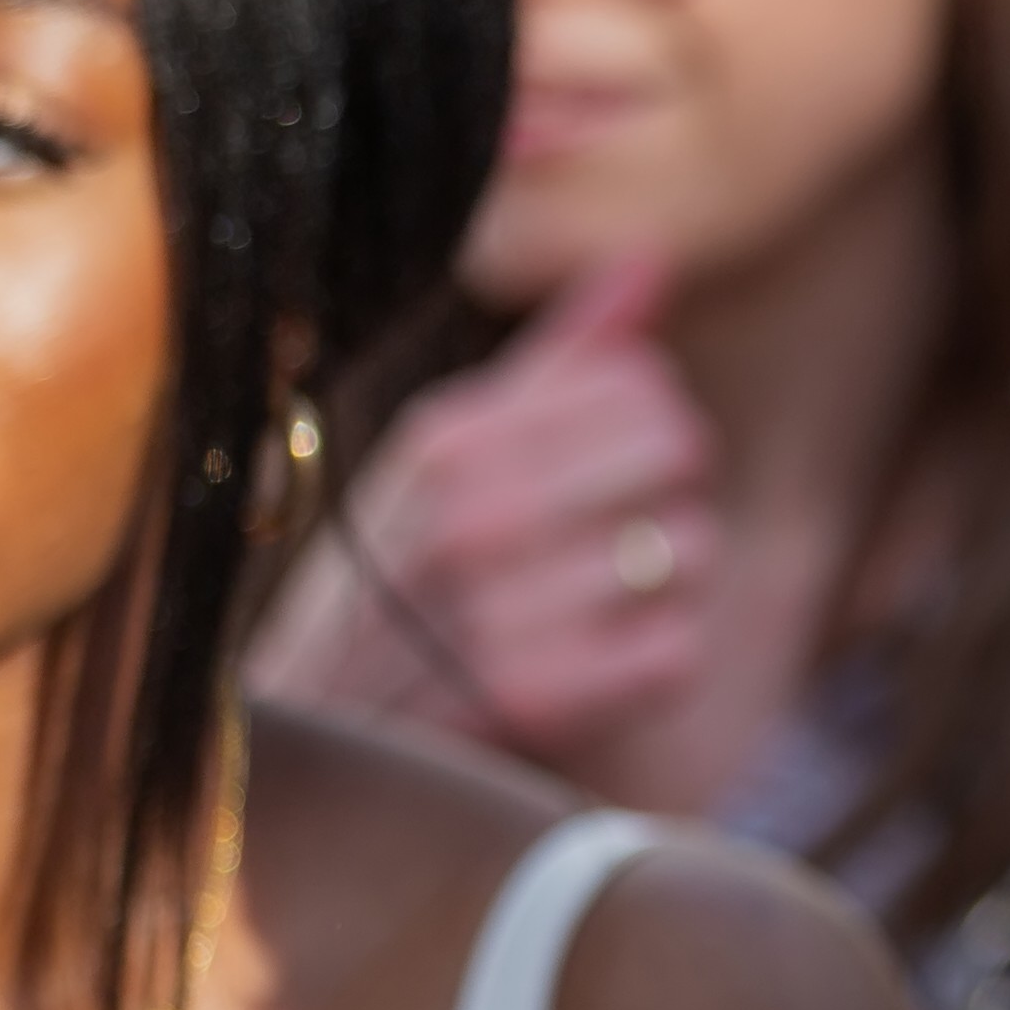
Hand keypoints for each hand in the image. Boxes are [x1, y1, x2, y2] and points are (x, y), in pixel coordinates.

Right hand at [243, 255, 720, 761]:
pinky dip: (657, 666)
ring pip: (690, 553)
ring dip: (666, 588)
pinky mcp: (529, 700)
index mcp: (443, 436)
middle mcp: (462, 511)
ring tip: (590, 608)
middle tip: (606, 544)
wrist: (318, 750)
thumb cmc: (407, 582)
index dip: (650, 431)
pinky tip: (596, 669)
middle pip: (680, 452)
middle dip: (667, 499)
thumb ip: (562, 358)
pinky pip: (678, 653)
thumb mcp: (454, 455)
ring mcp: (490, 606)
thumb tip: (650, 260)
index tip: (600, 475)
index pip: (644, 384)